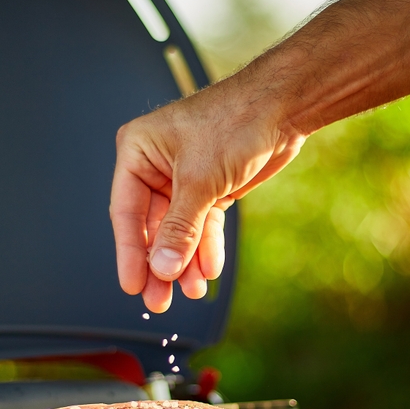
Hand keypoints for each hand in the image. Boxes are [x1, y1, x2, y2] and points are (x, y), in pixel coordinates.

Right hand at [110, 79, 305, 312]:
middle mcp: (156, 166)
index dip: (130, 253)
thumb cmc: (236, 120)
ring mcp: (184, 179)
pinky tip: (209, 270)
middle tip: (158, 300)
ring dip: (185, 262)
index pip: (126, 212)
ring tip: (190, 290)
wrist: (283, 108)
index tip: (132, 285)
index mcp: (138, 151)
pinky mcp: (210, 188)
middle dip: (160, 264)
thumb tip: (162, 267)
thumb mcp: (200, 180)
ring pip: (179, 231)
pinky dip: (206, 248)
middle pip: (152, 227)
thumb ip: (179, 228)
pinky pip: (202, 226)